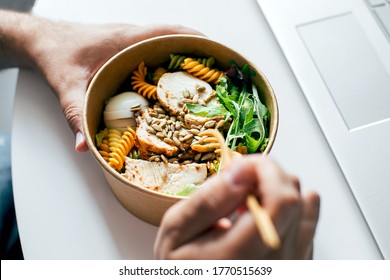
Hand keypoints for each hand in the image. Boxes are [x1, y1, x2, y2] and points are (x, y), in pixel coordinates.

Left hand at [26, 20, 201, 151]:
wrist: (45, 41)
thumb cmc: (57, 54)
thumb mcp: (66, 85)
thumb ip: (76, 114)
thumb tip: (85, 146)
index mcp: (125, 40)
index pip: (167, 32)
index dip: (194, 40)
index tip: (216, 52)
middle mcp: (132, 37)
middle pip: (174, 37)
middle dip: (198, 50)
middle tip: (217, 71)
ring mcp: (131, 42)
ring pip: (167, 43)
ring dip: (186, 55)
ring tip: (205, 77)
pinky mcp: (128, 49)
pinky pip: (157, 50)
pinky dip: (172, 60)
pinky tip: (176, 82)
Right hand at [154, 155, 319, 258]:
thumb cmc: (181, 269)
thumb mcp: (176, 233)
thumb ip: (207, 201)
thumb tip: (240, 171)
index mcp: (246, 255)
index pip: (282, 200)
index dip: (266, 170)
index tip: (243, 165)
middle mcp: (278, 262)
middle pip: (296, 198)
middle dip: (267, 176)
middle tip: (239, 181)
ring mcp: (292, 264)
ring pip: (305, 207)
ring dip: (278, 190)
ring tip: (248, 201)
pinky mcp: (297, 264)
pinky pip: (307, 224)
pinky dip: (288, 208)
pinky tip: (261, 214)